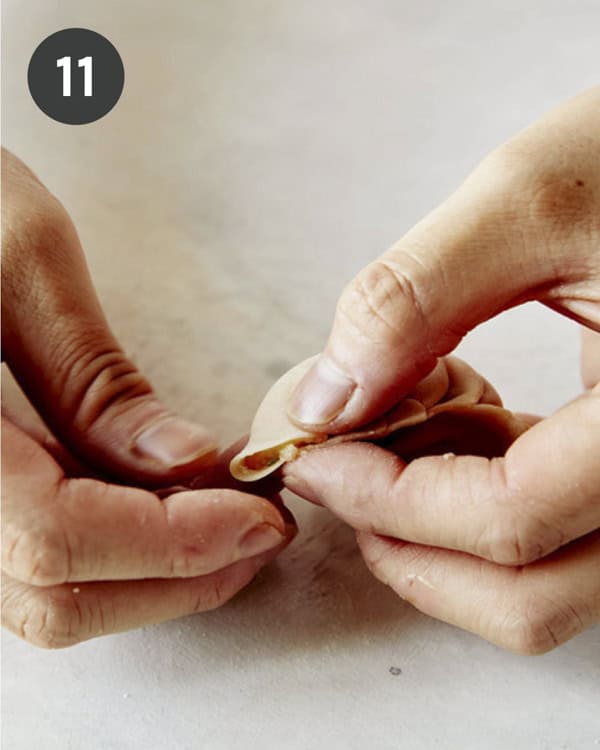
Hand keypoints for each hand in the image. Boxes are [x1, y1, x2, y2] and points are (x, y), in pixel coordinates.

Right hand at [1, 149, 294, 647]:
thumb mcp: (22, 261)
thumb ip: (95, 379)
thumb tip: (186, 464)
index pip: (54, 538)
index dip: (172, 543)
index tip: (261, 517)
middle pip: (53, 594)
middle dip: (177, 574)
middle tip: (261, 528)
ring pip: (45, 590)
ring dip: (150, 570)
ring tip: (227, 516)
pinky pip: (34, 551)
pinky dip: (114, 544)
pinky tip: (169, 501)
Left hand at [284, 88, 599, 653]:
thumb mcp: (532, 201)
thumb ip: (414, 300)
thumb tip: (323, 399)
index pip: (507, 522)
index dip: (385, 500)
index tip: (309, 458)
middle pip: (530, 600)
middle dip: (410, 550)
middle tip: (341, 480)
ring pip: (546, 583)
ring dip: (444, 535)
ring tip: (389, 443)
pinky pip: (559, 528)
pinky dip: (485, 500)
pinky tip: (452, 424)